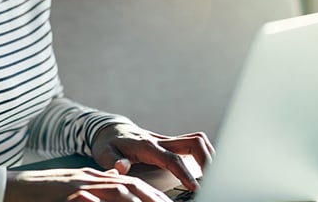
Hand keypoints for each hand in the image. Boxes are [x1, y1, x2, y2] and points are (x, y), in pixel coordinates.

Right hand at [4, 167, 170, 201]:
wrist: (8, 188)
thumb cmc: (37, 196)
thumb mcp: (72, 192)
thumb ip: (93, 190)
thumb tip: (113, 184)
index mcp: (93, 178)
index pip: (129, 184)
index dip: (150, 194)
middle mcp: (90, 178)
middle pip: (131, 184)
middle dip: (154, 197)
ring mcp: (80, 183)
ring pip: (120, 188)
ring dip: (142, 199)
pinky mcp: (69, 190)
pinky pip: (98, 196)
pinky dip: (116, 200)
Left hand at [90, 124, 214, 191]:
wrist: (110, 130)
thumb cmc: (108, 145)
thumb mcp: (104, 154)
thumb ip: (113, 161)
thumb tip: (121, 167)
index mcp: (146, 146)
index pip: (171, 159)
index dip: (185, 173)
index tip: (195, 187)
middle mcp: (160, 140)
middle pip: (193, 143)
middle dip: (207, 160)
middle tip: (213, 179)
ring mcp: (168, 140)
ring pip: (196, 140)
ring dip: (209, 154)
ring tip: (214, 174)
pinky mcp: (171, 142)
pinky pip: (193, 143)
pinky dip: (204, 153)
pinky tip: (206, 168)